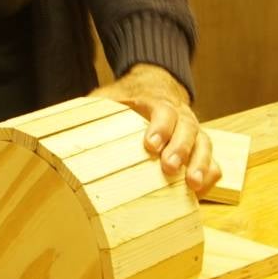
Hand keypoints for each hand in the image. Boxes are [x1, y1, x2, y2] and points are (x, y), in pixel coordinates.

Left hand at [90, 64, 221, 196]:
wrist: (156, 88)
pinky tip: (200, 191)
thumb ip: (94, 109)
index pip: (163, 111)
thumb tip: (63, 124)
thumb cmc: (127, 100)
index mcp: (157, 102)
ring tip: (193, 185)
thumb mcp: (109, 98)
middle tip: (169, 167)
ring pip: (205, 145)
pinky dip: (211, 175)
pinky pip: (214, 162)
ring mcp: (193, 133)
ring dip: (200, 164)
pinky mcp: (200, 151)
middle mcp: (180, 116)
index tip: (149, 145)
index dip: (159, 127)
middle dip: (180, 148)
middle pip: (187, 128)